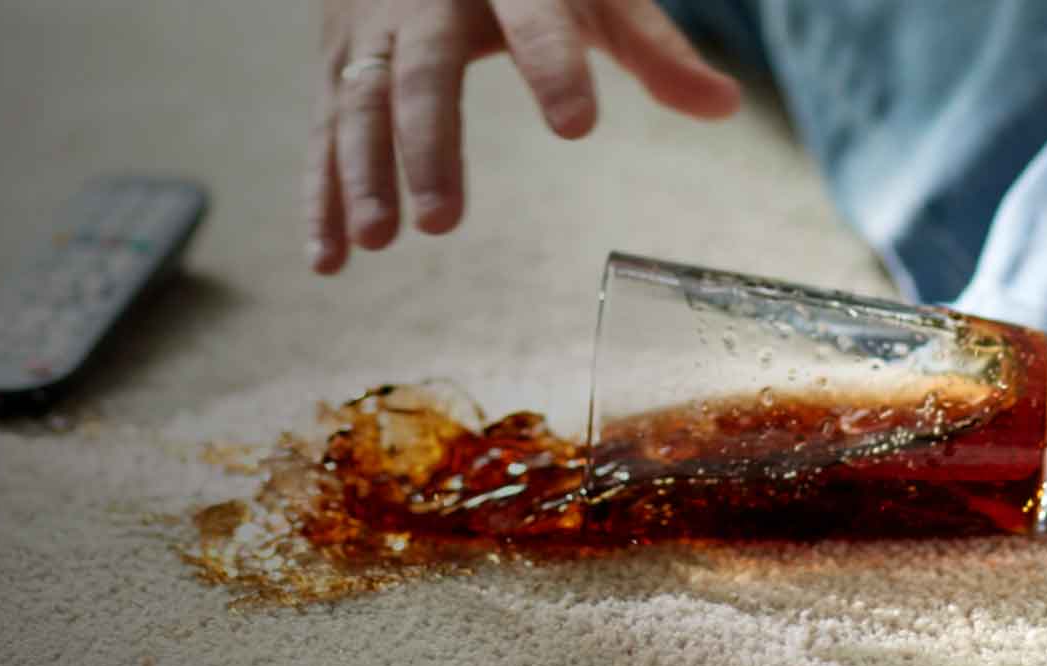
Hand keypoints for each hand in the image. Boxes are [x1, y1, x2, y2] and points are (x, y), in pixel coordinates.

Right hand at [307, 0, 742, 273]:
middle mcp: (425, 0)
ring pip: (357, 104)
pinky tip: (330, 259)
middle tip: (442, 222)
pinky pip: (322, 131)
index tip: (578, 124)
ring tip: (379, 243)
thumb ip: (652, 49)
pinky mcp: (334, 63)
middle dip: (427, 146)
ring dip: (362, 176)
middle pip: (421, 74)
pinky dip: (320, 195)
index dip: (553, 66)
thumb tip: (726, 107)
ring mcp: (370, 33)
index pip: (535, 21)